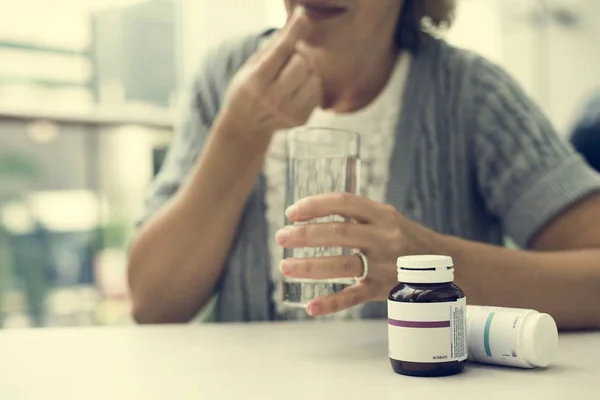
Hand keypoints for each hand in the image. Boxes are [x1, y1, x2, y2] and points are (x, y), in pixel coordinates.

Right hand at [219, 9, 321, 144]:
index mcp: (256, 82)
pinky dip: (310, 86)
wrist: (245, 126)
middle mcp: (272, 99)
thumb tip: (295, 24)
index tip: (301, 16)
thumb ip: (272, 48)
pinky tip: (296, 89)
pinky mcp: (300, 120)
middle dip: (298, 55)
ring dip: (306, 71)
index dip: (293, 32)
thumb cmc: (247, 89)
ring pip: (314, 77)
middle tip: (289, 58)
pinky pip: (317, 93)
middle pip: (302, 63)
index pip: (280, 51)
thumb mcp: (250, 67)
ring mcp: (287, 112)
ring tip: (291, 76)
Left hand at [276, 193, 439, 315]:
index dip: (315, 205)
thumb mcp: (385, 219)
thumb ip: (354, 215)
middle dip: (305, 235)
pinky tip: (311, 306)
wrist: (445, 266)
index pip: (344, 202)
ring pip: (343, 265)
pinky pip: (355, 297)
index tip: (291, 212)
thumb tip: (307, 213)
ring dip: (310, 267)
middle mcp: (385, 237)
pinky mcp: (385, 290)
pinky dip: (332, 303)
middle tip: (281, 237)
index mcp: (382, 215)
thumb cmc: (404, 238)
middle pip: (339, 234)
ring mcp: (385, 265)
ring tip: (285, 266)